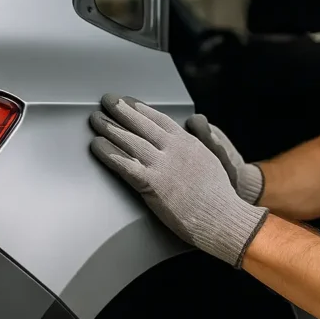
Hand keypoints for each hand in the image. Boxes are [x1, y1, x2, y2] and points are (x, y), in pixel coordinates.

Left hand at [88, 94, 268, 267]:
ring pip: (130, 140)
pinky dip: (109, 154)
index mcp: (188, 142)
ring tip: (96, 119)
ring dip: (110, 128)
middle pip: (142, 124)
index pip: (160, 118)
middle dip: (121, 110)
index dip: (140, 108)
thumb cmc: (219, 196)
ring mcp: (163, 165)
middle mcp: (174, 149)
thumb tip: (189, 133)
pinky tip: (97, 146)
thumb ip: (194, 146)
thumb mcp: (211, 161)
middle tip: (106, 101)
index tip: (127, 101)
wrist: (224, 217)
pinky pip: (125, 164)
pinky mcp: (153, 184)